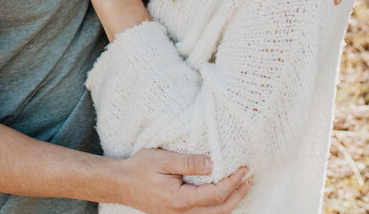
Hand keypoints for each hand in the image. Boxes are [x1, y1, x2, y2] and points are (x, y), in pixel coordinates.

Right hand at [115, 149, 249, 213]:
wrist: (119, 184)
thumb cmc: (138, 169)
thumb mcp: (163, 159)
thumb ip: (189, 162)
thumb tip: (213, 163)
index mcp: (180, 200)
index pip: (216, 195)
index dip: (233, 182)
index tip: (244, 168)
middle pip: (220, 210)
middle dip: (238, 194)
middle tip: (249, 177)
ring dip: (231, 201)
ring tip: (241, 185)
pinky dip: (219, 205)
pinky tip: (223, 193)